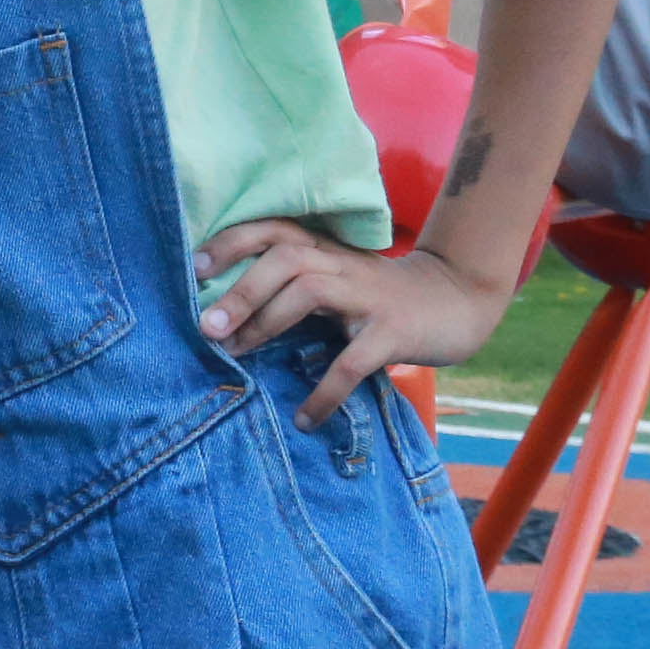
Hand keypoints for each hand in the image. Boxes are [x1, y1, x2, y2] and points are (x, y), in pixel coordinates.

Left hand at [190, 222, 506, 426]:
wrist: (457, 301)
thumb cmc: (379, 297)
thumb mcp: (336, 280)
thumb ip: (290, 288)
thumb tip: (222, 320)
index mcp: (324, 250)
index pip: (272, 230)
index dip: (230, 243)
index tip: (192, 268)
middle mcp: (342, 264)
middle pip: (284, 258)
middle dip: (239, 290)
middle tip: (206, 327)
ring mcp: (368, 295)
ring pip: (309, 291)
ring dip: (266, 323)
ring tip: (236, 356)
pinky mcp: (393, 331)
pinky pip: (351, 361)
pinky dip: (324, 392)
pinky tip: (305, 418)